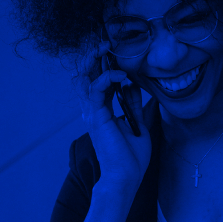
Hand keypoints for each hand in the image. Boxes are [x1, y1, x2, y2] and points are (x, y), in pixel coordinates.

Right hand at [72, 40, 152, 189]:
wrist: (124, 178)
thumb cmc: (130, 159)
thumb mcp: (137, 127)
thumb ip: (133, 106)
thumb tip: (133, 86)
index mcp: (101, 112)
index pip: (97, 81)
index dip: (104, 65)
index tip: (115, 52)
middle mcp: (93, 110)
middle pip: (86, 75)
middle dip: (94, 57)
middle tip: (107, 43)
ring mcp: (92, 113)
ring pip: (85, 77)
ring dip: (94, 60)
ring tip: (107, 49)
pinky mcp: (97, 117)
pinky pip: (96, 88)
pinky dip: (108, 78)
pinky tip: (122, 75)